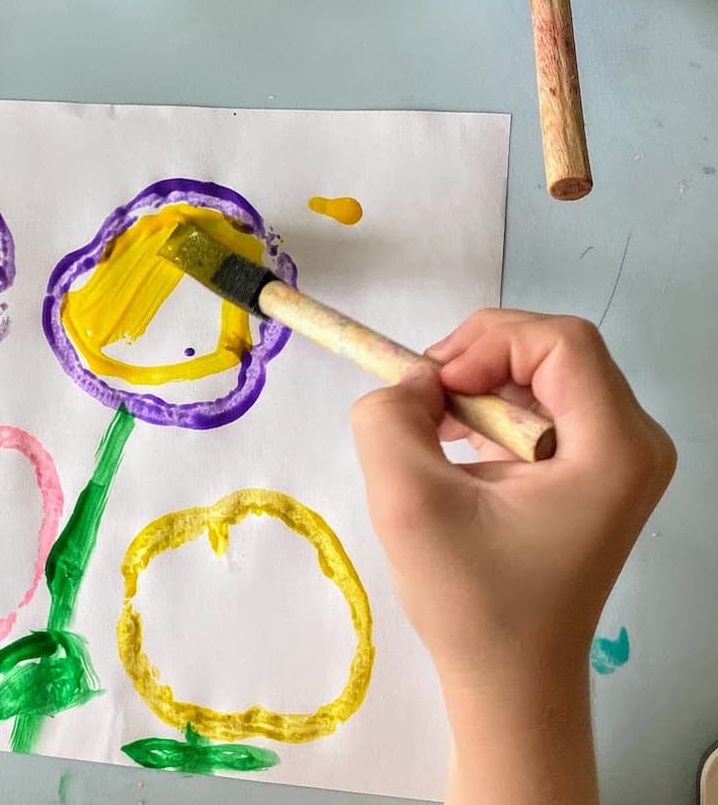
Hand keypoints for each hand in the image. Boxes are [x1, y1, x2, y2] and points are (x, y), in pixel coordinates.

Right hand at [350, 310, 674, 804]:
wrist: (512, 679)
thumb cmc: (471, 601)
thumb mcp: (407, 503)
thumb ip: (389, 418)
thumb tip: (411, 381)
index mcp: (614, 450)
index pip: (561, 342)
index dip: (489, 344)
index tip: (434, 388)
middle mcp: (633, 444)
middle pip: (553, 350)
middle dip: (478, 359)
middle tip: (424, 401)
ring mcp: (619, 458)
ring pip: (542, 371)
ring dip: (478, 383)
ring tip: (434, 428)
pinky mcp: (595, 469)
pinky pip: (540, 401)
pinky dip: (489, 407)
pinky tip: (455, 443)